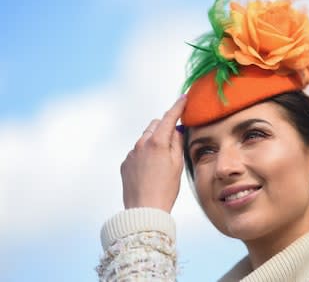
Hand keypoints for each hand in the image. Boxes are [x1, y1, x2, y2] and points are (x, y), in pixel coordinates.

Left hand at [121, 95, 186, 211]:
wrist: (144, 210)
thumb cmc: (165, 189)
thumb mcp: (177, 164)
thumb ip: (177, 143)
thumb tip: (176, 130)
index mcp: (157, 142)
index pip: (169, 117)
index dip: (177, 106)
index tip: (183, 98)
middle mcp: (141, 143)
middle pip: (155, 125)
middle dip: (164, 127)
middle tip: (174, 139)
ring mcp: (131, 153)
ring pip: (145, 138)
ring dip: (154, 141)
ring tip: (162, 161)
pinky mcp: (125, 163)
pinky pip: (137, 151)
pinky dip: (145, 154)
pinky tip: (151, 169)